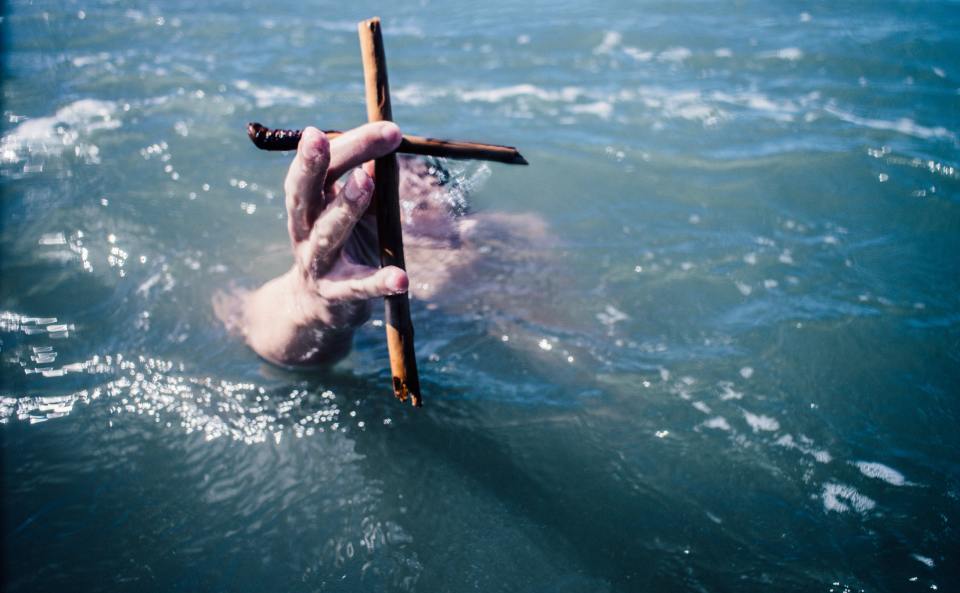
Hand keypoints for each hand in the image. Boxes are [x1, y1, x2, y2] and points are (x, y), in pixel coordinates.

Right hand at [242, 122, 406, 365]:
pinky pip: (357, 288)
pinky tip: (401, 278)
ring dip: (345, 206)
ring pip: (328, 233)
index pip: (324, 166)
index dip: (351, 144)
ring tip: (365, 182)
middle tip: (322, 137)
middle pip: (306, 192)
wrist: (316, 309)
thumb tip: (392, 143)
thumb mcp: (357, 211)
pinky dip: (378, 282)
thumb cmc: (344, 246)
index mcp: (309, 203)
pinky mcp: (335, 296)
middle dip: (313, 163)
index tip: (388, 128)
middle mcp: (305, 229)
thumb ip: (373, 181)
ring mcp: (317, 263)